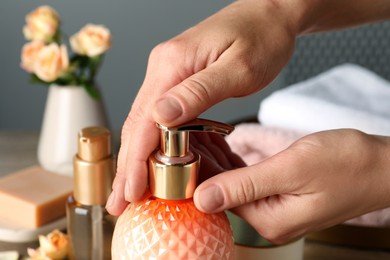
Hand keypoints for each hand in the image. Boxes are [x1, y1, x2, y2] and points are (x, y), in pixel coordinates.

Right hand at [106, 0, 297, 214]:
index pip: (145, 121)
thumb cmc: (261, 37)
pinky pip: (159, 116)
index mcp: (173, 64)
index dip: (135, 160)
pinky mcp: (178, 79)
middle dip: (127, 166)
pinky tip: (151, 161)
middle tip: (118, 201)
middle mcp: (163, 68)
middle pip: (137, 124)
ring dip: (136, 158)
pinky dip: (152, 142)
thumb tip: (161, 116)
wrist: (269, 13)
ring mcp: (168, 73)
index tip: (130, 192)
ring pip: (145, 122)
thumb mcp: (238, 67)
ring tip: (130, 189)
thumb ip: (199, 92)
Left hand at [194, 129, 389, 243]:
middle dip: (202, 160)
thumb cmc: (347, 164)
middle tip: (186, 131)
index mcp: (268, 219)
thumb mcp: (292, 169)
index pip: (216, 195)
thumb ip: (245, 185)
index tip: (181, 144)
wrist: (382, 165)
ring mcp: (273, 207)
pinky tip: (220, 142)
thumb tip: (202, 198)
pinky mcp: (279, 194)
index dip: (196, 169)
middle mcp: (267, 218)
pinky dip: (232, 160)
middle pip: (220, 189)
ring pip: (231, 181)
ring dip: (215, 157)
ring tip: (198, 132)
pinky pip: (246, 177)